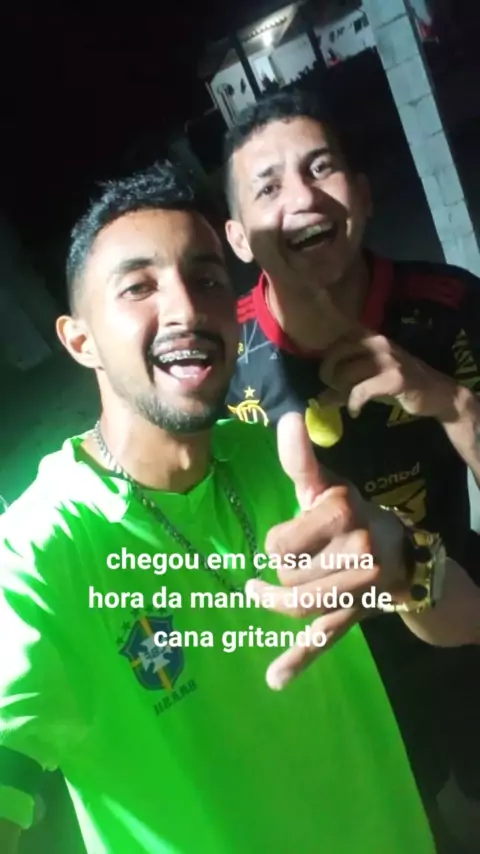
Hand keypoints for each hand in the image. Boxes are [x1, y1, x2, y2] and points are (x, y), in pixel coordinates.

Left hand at [247, 413, 409, 689]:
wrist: (402, 553)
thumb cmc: (351, 514)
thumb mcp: (327, 485)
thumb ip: (302, 458)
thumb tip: (287, 418)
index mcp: (341, 510)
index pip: (278, 543)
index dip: (278, 543)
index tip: (286, 539)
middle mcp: (355, 547)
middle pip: (286, 575)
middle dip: (283, 570)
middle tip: (298, 560)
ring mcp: (358, 586)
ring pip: (297, 606)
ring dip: (279, 600)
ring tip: (264, 592)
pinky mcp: (356, 615)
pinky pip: (324, 639)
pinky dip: (297, 660)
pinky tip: (274, 679)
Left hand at [317, 330, 458, 420]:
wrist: (437, 393)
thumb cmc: (400, 385)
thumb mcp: (371, 380)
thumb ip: (346, 384)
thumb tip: (319, 399)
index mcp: (371, 337)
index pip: (337, 340)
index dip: (327, 359)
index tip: (326, 376)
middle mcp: (378, 343)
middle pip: (336, 354)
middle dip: (328, 374)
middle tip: (332, 389)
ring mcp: (387, 360)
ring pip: (346, 372)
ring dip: (340, 390)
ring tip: (346, 400)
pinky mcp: (393, 379)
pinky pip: (361, 390)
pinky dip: (354, 403)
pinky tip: (355, 411)